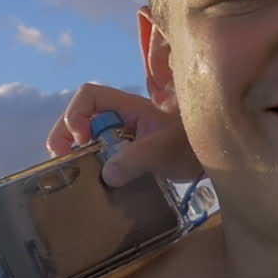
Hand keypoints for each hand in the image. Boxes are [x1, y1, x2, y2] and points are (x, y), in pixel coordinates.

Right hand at [45, 82, 201, 186]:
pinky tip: (94, 182)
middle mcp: (123, 118)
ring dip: (77, 151)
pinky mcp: (130, 154)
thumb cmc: (191, 145)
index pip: (90, 95)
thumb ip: (135, 159)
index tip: (81, 139)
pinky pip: (103, 154)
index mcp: (130, 107)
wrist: (218, 158)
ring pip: (90, 136)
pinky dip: (93, 165)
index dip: (76, 114)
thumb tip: (106, 174)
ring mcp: (126, 136)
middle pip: (82, 115)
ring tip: (73, 172)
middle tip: (60, 158)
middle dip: (65, 133)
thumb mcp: (163, 151)